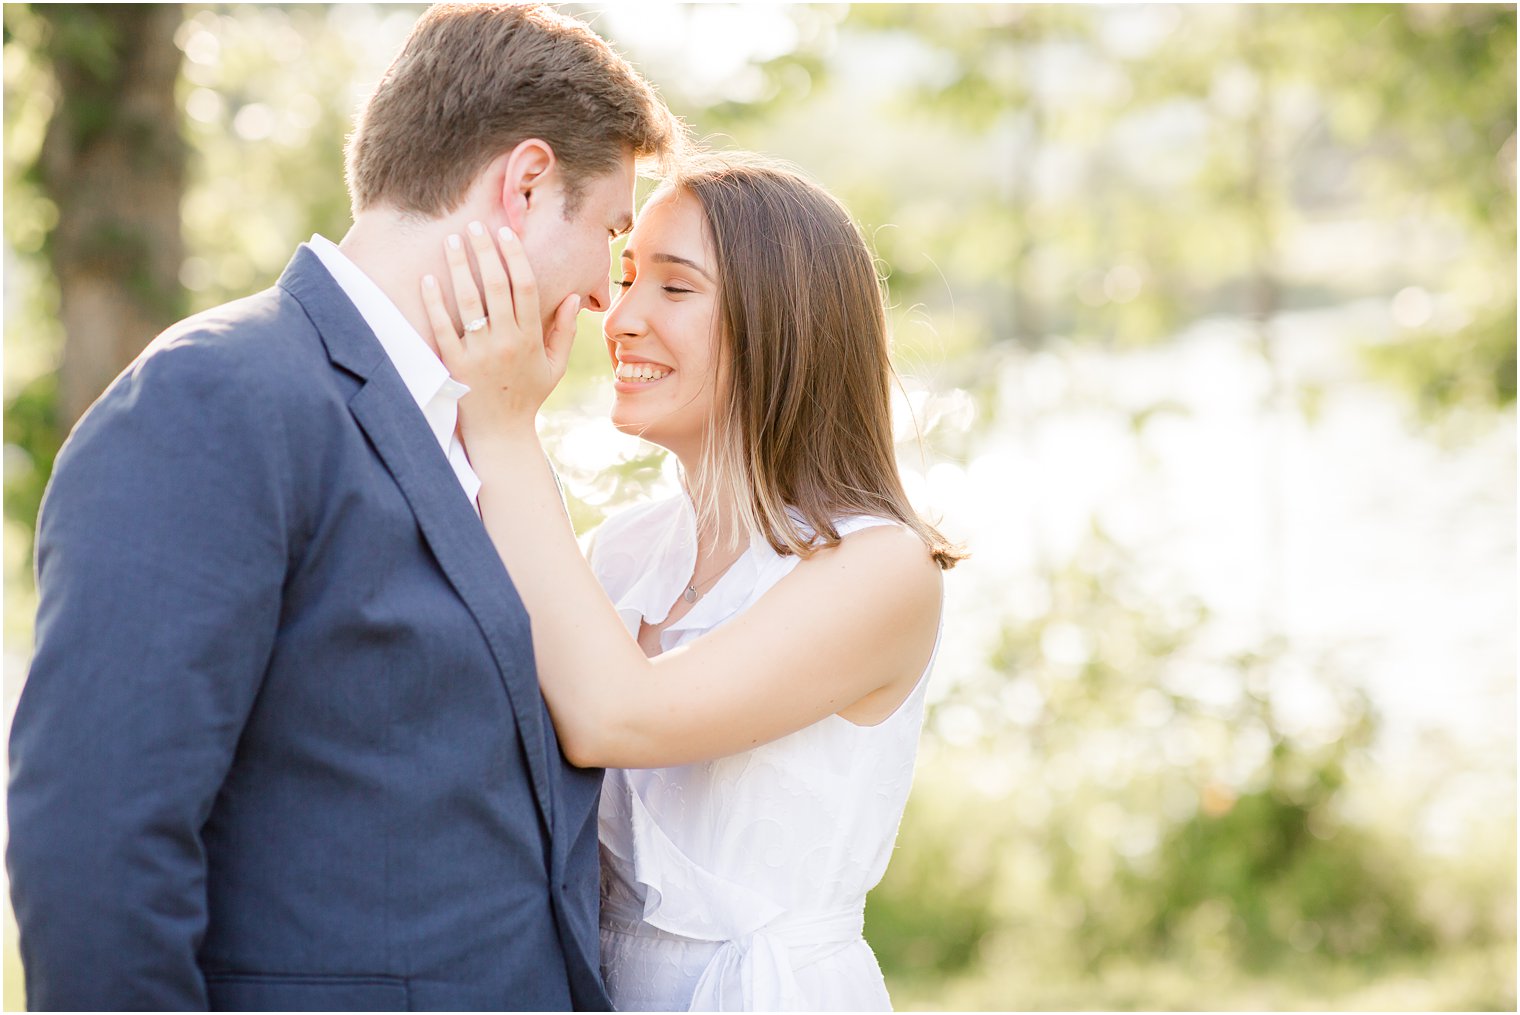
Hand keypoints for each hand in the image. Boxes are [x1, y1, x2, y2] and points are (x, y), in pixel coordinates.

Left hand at [420, 222, 579, 442]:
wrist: (501, 434)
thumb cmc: (529, 396)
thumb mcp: (555, 366)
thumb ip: (565, 332)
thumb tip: (574, 298)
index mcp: (531, 338)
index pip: (525, 286)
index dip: (515, 256)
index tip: (506, 232)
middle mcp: (507, 341)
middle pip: (496, 286)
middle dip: (485, 251)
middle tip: (474, 225)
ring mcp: (480, 353)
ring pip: (469, 301)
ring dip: (459, 267)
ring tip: (451, 240)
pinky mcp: (455, 364)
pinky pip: (443, 327)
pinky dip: (434, 301)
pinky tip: (427, 278)